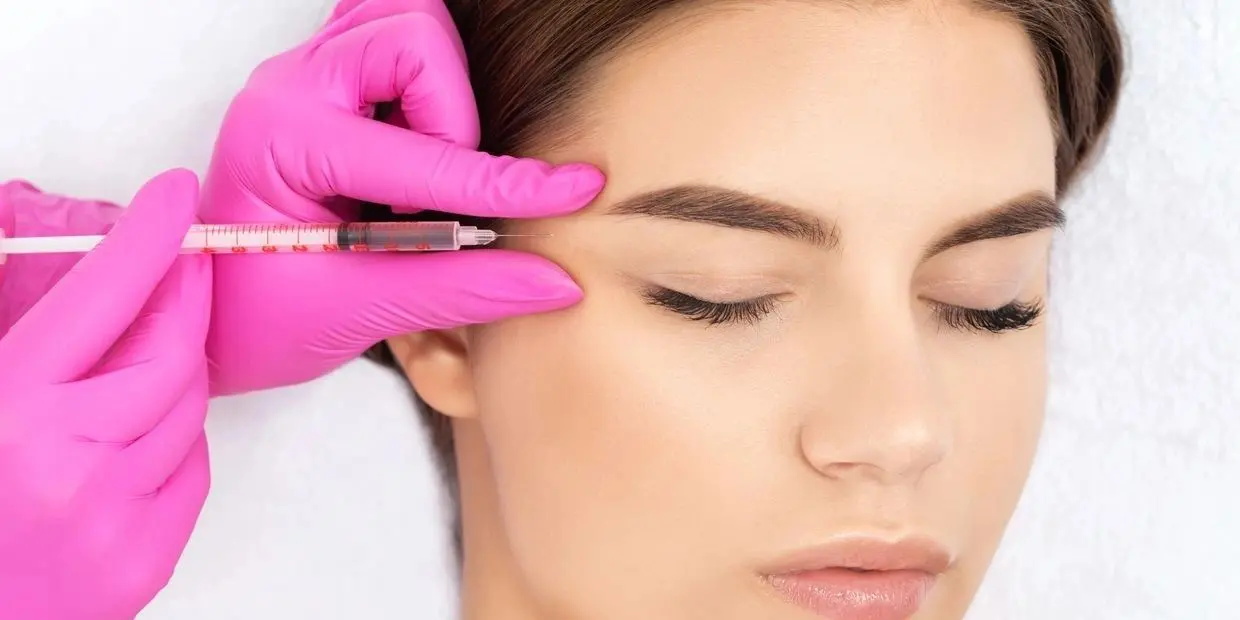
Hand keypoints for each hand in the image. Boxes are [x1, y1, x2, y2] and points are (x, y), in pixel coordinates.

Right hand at [0, 171, 211, 619]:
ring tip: (143, 350)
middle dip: (182, 292)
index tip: (174, 196)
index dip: (147, 236)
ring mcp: (115, 522)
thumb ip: (6, 330)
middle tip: (182, 258)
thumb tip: (39, 257)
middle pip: (169, 350)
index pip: (102, 297)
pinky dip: (174, 437)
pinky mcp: (142, 564)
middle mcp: (69, 467)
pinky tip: (135, 428)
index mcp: (6, 415)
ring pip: (188, 408)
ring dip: (173, 366)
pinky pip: (190, 470)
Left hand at [201, 0, 604, 394]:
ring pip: (409, 23)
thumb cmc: (257, 317)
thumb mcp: (358, 312)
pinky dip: (426, 75)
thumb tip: (556, 281)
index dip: (509, 182)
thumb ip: (462, 289)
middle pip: (415, 37)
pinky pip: (391, 33)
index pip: (427, 155)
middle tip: (434, 199)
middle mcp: (291, 86)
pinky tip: (422, 135)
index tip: (577, 189)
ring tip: (423, 171)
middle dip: (454, 120)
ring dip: (441, 93)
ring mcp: (308, 74)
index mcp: (285, 139)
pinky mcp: (327, 79)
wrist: (206, 315)